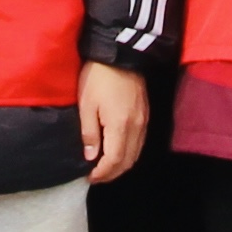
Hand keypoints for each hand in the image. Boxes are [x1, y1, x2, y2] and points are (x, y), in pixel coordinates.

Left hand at [77, 63, 149, 183]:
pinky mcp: (145, 115)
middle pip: (128, 161)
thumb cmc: (98, 77)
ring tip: (105, 167)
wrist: (120, 54)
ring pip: (136, 153)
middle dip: (112, 173)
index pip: (114, 160)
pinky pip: (140, 142)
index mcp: (120, 126)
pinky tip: (117, 151)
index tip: (90, 177)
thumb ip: (89, 133)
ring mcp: (143, 121)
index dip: (103, 173)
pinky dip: (129, 153)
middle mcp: (136, 127)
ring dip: (121, 165)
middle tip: (96, 176)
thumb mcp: (86, 105)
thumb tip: (91, 157)